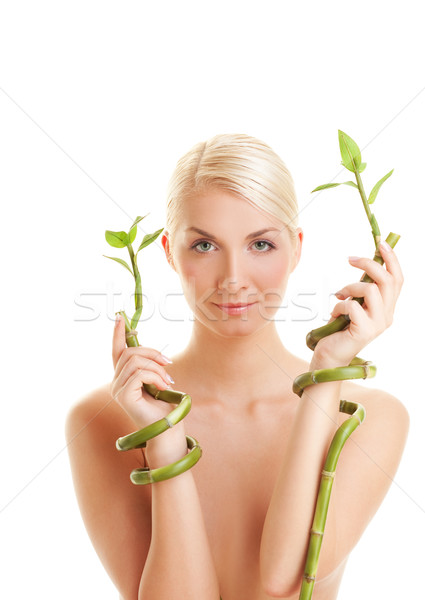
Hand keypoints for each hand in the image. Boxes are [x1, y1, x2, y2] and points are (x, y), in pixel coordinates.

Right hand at [111, 315, 175, 428]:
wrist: (168, 429)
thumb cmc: (164, 406)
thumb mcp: (157, 379)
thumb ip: (149, 366)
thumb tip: (151, 352)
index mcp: (123, 377)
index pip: (116, 351)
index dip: (117, 334)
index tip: (120, 317)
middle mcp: (116, 382)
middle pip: (130, 352)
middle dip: (152, 353)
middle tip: (168, 364)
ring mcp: (117, 390)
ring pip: (136, 362)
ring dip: (157, 368)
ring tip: (167, 381)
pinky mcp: (123, 396)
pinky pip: (140, 374)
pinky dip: (156, 377)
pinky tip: (163, 386)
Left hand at [313, 241, 403, 367]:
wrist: (329, 356)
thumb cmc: (338, 330)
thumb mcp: (354, 304)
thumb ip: (361, 290)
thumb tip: (361, 264)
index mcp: (387, 308)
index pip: (398, 279)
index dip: (392, 259)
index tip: (380, 242)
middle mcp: (387, 316)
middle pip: (388, 280)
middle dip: (369, 263)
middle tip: (350, 259)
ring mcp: (378, 325)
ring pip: (370, 289)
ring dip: (349, 287)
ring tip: (339, 296)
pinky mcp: (364, 332)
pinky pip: (353, 305)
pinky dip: (339, 305)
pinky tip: (334, 314)